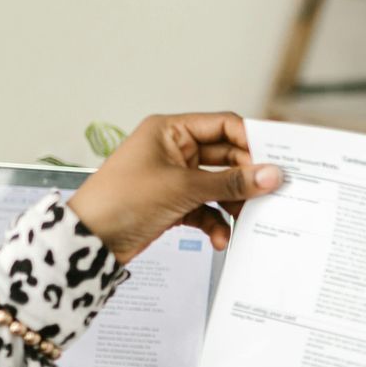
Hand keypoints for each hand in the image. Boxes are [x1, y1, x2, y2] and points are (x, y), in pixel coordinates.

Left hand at [65, 112, 280, 264]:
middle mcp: (174, 150)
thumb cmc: (122, 200)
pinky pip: (206, 209)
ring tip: (246, 220)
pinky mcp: (174, 204)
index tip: (275, 161)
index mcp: (171, 131)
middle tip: (269, 195)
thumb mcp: (183, 188)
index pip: (223, 126)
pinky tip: (220, 238)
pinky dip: (216, 223)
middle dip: (245, 179)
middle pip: (225, 158)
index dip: (251, 142)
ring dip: (233, 205)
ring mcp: (175, 178)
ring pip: (219, 186)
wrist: (89, 240)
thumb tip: (271, 175)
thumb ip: (230, 183)